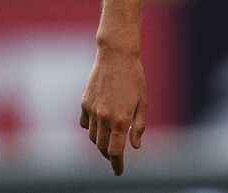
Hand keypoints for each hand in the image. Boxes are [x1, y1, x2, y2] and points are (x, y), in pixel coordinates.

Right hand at [79, 47, 146, 175]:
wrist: (116, 55)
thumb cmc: (134, 77)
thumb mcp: (143, 102)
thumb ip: (138, 126)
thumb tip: (135, 146)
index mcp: (121, 120)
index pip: (115, 152)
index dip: (117, 165)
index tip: (118, 172)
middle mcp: (104, 117)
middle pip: (102, 147)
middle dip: (109, 155)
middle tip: (116, 156)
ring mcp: (92, 110)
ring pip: (93, 137)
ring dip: (100, 142)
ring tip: (110, 138)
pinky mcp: (84, 102)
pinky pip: (85, 123)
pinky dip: (91, 128)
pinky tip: (99, 124)